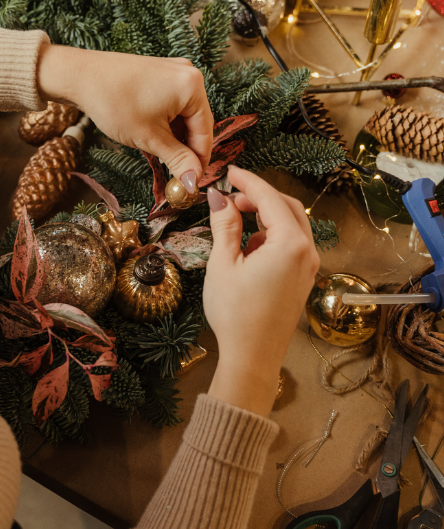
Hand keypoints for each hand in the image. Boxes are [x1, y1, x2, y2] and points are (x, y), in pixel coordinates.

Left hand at [36, 44, 212, 183]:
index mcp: (193, 87)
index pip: (205, 132)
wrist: (80, 77)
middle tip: (174, 174)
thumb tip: (193, 181)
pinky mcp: (158, 74)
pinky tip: (152, 138)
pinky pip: (171, 104)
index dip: (199, 161)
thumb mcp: (149, 138)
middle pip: (196, 123)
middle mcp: (188, 74)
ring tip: (159, 157)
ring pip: (182, 115)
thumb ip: (177, 159)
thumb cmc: (114, 104)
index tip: (191, 183)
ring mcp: (173, 72)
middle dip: (185, 149)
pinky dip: (165, 123)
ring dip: (174, 138)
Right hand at [203, 166, 319, 416]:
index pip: (270, 199)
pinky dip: (271, 235)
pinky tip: (247, 247)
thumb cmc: (235, 312)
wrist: (252, 356)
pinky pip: (292, 244)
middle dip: (259, 197)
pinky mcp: (303, 278)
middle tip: (231, 195)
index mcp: (290, 244)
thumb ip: (224, 225)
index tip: (229, 172)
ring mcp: (309, 266)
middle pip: (287, 207)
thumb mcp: (223, 263)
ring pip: (291, 225)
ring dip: (265, 216)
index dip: (248, 181)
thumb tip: (219, 197)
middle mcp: (307, 251)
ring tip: (235, 219)